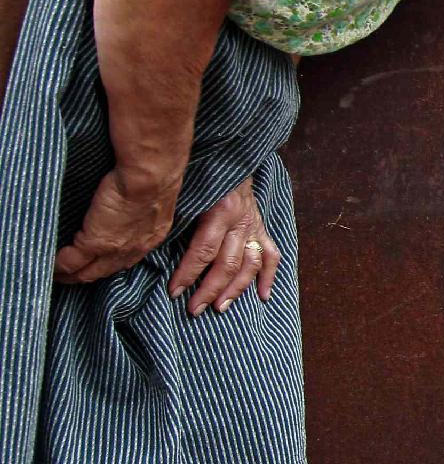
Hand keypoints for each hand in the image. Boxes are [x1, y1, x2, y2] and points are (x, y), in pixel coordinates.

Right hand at [53, 166, 184, 283]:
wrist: (150, 176)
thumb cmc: (154, 176)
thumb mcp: (154, 199)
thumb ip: (141, 209)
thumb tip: (126, 205)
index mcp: (151, 237)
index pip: (127, 259)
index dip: (109, 263)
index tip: (96, 264)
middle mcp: (134, 249)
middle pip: (105, 271)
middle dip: (86, 275)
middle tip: (69, 276)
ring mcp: (113, 249)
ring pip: (87, 272)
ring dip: (71, 275)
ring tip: (56, 274)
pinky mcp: (95, 243)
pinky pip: (71, 261)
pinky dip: (58, 266)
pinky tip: (50, 265)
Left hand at [165, 178, 280, 315]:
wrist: (227, 154)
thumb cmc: (199, 174)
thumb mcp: (185, 192)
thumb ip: (177, 217)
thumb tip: (152, 246)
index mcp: (220, 211)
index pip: (204, 251)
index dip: (188, 273)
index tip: (174, 292)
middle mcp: (241, 220)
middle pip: (228, 263)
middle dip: (210, 289)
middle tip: (194, 309)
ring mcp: (254, 224)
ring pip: (250, 263)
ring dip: (236, 288)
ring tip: (221, 307)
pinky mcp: (261, 226)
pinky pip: (271, 254)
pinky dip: (268, 276)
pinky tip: (263, 296)